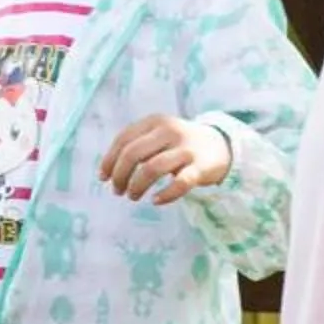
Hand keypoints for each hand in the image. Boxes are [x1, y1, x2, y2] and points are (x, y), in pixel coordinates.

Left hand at [99, 114, 232, 203]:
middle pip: (133, 154)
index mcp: (155, 121)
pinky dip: (165, 195)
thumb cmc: (177, 144)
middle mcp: (170, 131)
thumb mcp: (157, 135)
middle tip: (117, 191)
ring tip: (132, 196)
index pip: (123, 139)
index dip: (109, 160)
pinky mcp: (200, 167)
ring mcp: (186, 149)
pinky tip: (155, 201)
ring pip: (152, 169)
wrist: (219, 145)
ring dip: (136, 186)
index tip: (103, 178)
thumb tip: (105, 172)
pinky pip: (180, 184)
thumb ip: (134, 146)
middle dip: (120, 175)